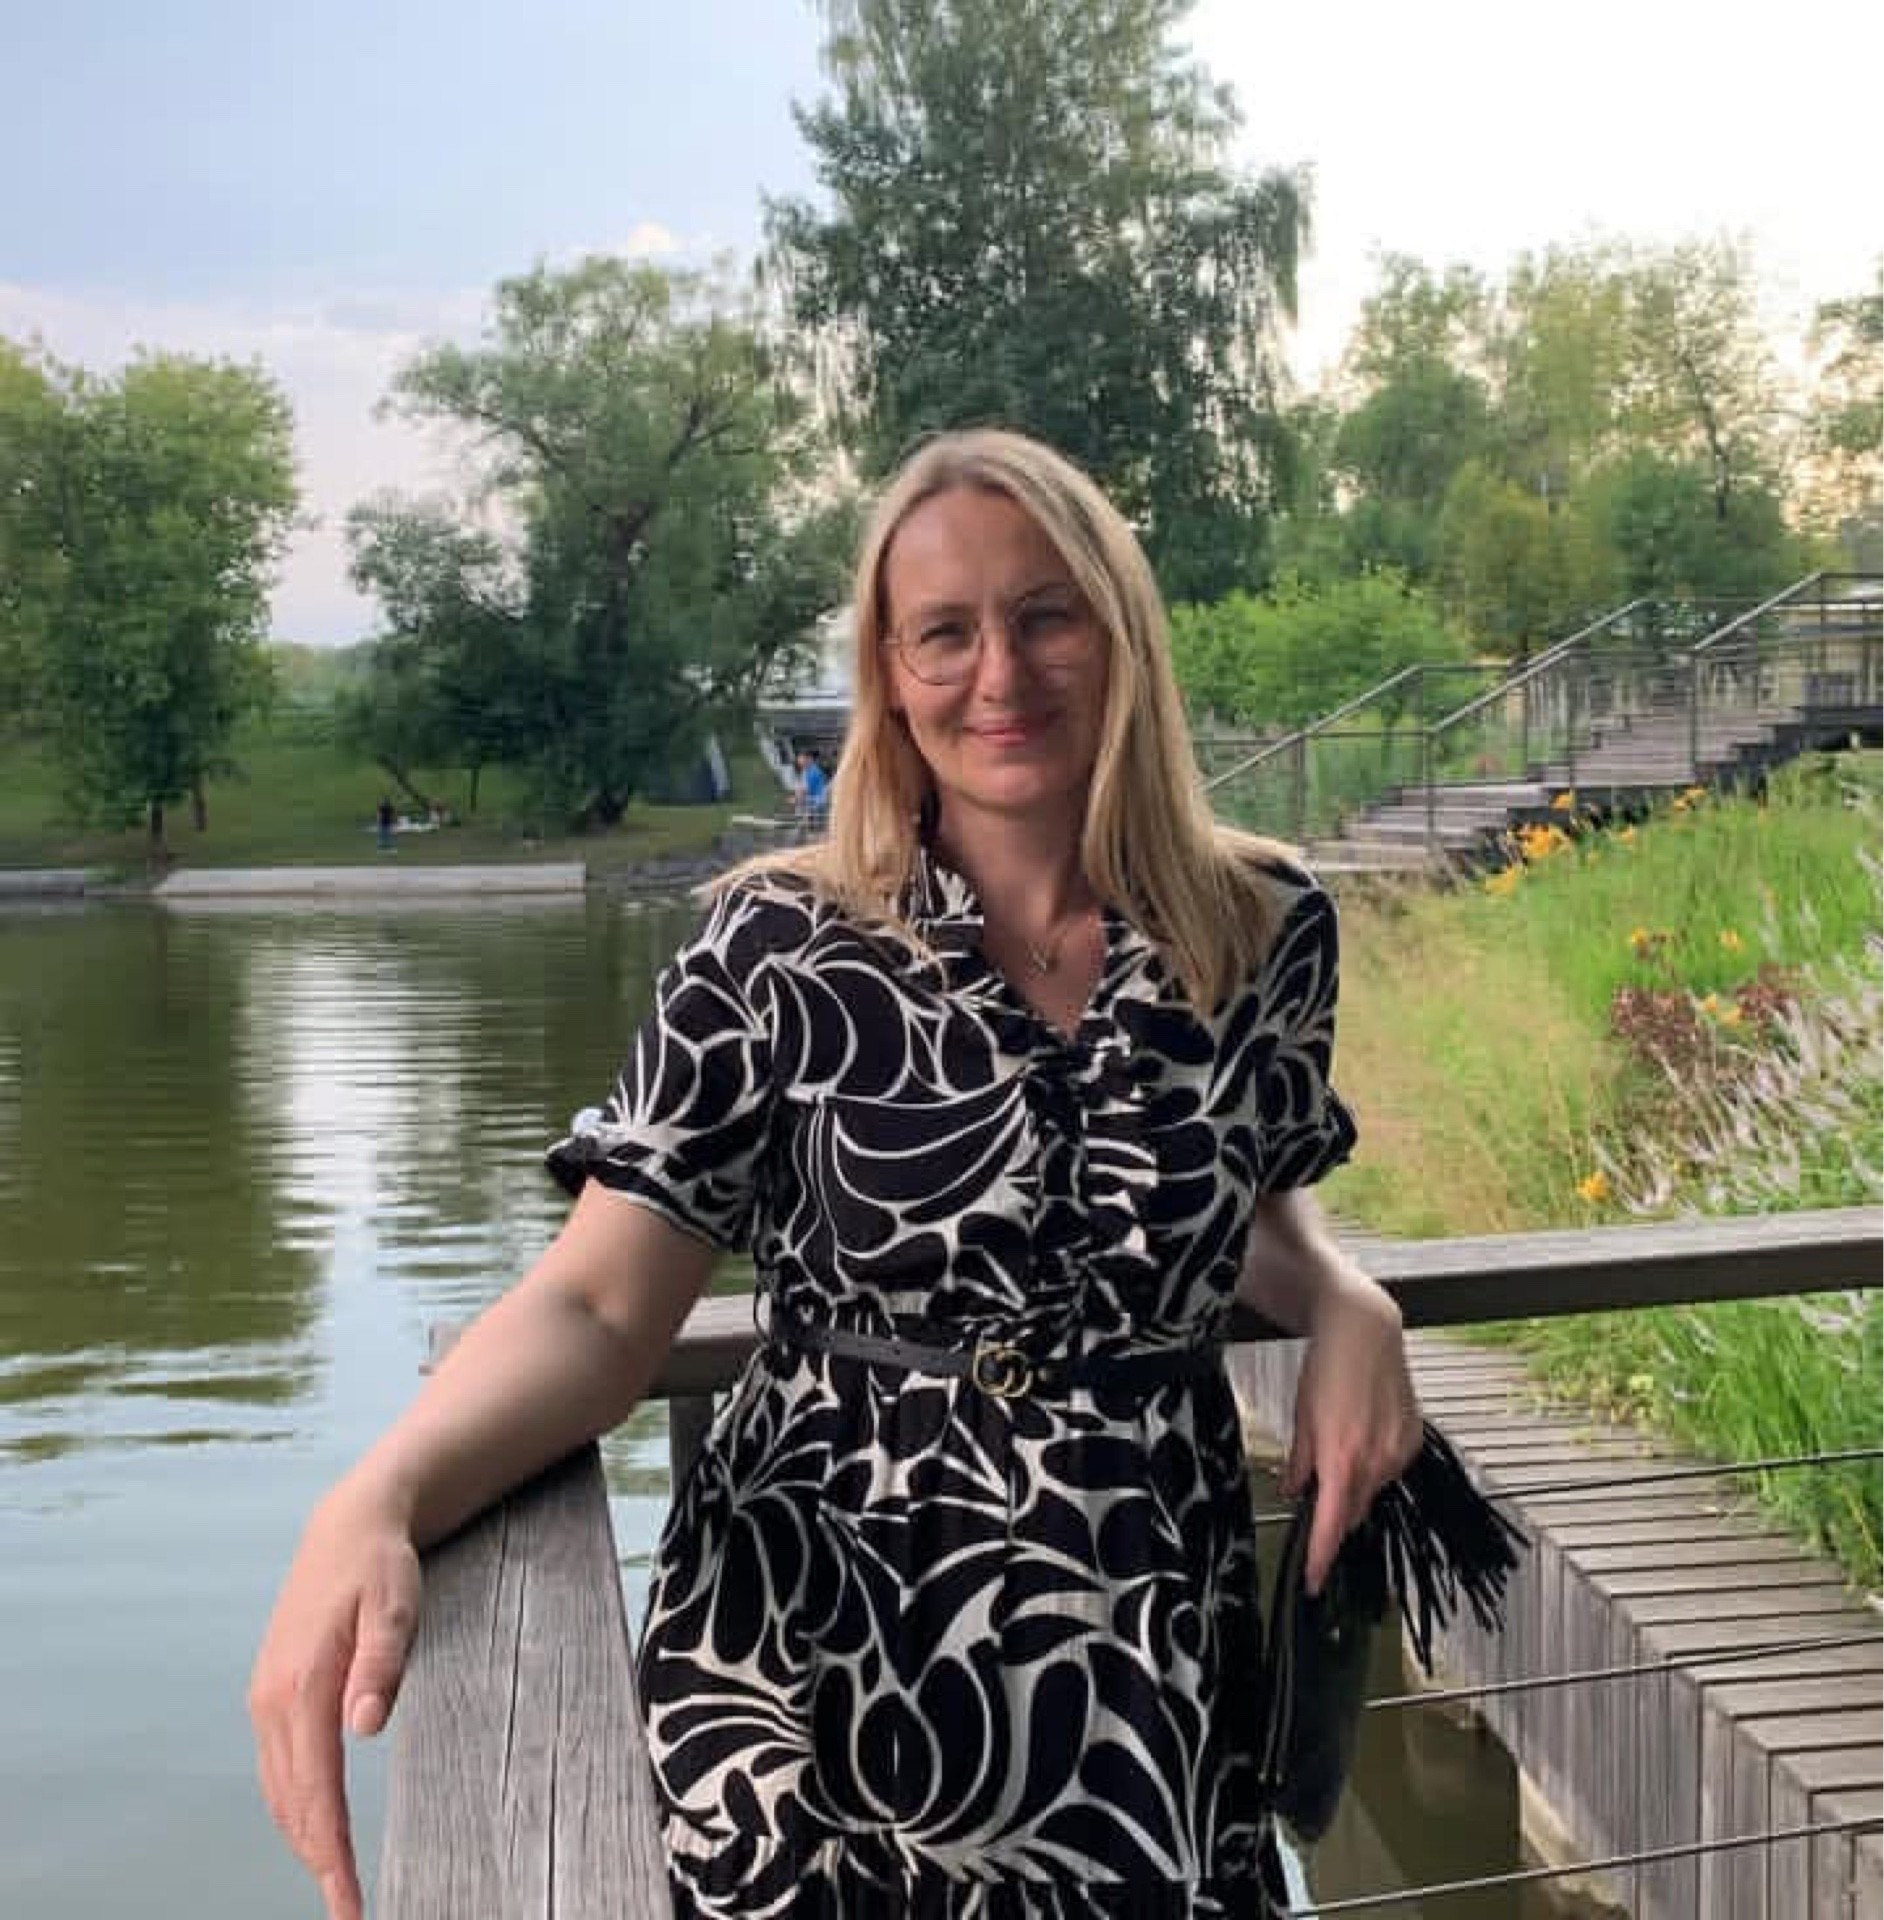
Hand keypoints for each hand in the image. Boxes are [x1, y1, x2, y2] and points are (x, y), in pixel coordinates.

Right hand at [248, 1487, 421, 1919]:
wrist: (349, 1524)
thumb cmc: (380, 1564)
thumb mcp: (396, 1603)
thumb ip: (383, 1664)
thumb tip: (364, 1727)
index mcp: (302, 1685)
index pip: (316, 1792)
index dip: (331, 1855)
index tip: (348, 1902)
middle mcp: (272, 1700)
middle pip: (291, 1804)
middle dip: (317, 1862)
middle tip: (348, 1910)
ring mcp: (266, 1698)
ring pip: (279, 1791)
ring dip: (302, 1839)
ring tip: (335, 1881)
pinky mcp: (271, 1692)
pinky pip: (278, 1767)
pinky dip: (294, 1806)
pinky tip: (315, 1826)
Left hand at [1281, 1269, 1421, 1593]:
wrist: (1365, 1331)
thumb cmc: (1327, 1367)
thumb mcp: (1301, 1417)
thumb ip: (1299, 1462)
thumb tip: (1295, 1492)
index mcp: (1342, 1458)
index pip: (1331, 1523)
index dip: (1321, 1556)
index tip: (1313, 1580)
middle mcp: (1376, 1461)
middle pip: (1353, 1509)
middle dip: (1334, 1509)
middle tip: (1317, 1491)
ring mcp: (1399, 1451)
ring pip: (1372, 1488)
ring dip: (1354, 1482)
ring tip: (1340, 1444)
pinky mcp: (1413, 1440)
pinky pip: (1390, 1467)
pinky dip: (1374, 1463)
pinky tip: (1363, 1433)